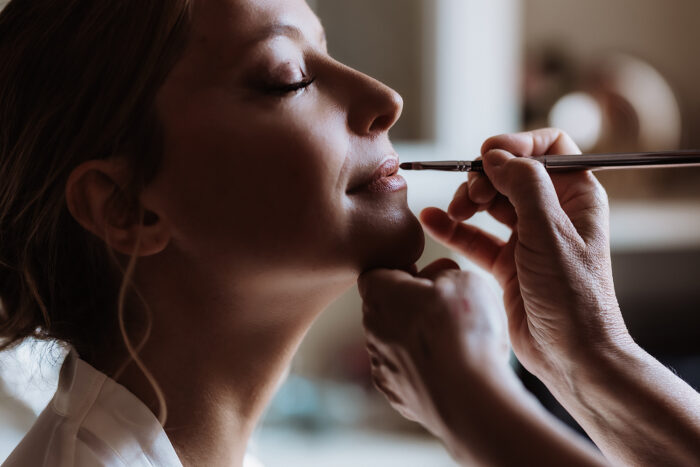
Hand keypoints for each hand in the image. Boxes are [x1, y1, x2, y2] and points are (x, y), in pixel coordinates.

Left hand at [358, 259, 510, 438]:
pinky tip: (450, 370)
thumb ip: (444, 273)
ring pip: (394, 343)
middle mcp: (372, 329)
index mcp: (381, 295)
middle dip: (411, 307)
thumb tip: (439, 276)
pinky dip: (422, 369)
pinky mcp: (394, 394)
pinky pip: (405, 373)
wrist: (467, 396)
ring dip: (416, 340)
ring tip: (453, 344)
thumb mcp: (464, 280)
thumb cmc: (463, 331)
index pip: (376, 274)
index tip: (426, 279)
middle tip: (446, 310)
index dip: (401, 273)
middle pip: (385, 309)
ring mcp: (380, 365)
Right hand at [420, 129, 629, 386]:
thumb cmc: (573, 296)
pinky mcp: (507, 263)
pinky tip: (431, 220)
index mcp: (576, 196)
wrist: (571, 355)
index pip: (550, 147)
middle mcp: (553, 212)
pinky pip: (475, 237)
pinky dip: (453, 228)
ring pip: (490, 204)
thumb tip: (495, 155)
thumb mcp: (549, 232)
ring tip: (454, 212)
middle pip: (511, 173)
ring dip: (467, 201)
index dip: (518, 144)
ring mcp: (528, 238)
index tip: (489, 155)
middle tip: (472, 196)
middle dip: (485, 177)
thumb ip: (523, 185)